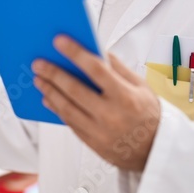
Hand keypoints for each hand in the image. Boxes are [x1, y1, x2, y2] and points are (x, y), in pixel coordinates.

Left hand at [33, 36, 160, 171]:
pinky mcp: (92, 143)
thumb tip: (97, 49)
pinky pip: (69, 123)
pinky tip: (48, 97)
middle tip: (38, 63)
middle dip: (54, 73)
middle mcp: (111, 115)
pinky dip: (56, 109)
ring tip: (39, 79)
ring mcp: (100, 132)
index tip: (59, 41)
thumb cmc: (149, 114)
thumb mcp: (141, 87)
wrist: (155, 151)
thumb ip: (118, 68)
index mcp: (126, 97)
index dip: (75, 53)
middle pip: (75, 90)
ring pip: (67, 108)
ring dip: (50, 91)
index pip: (96, 69)